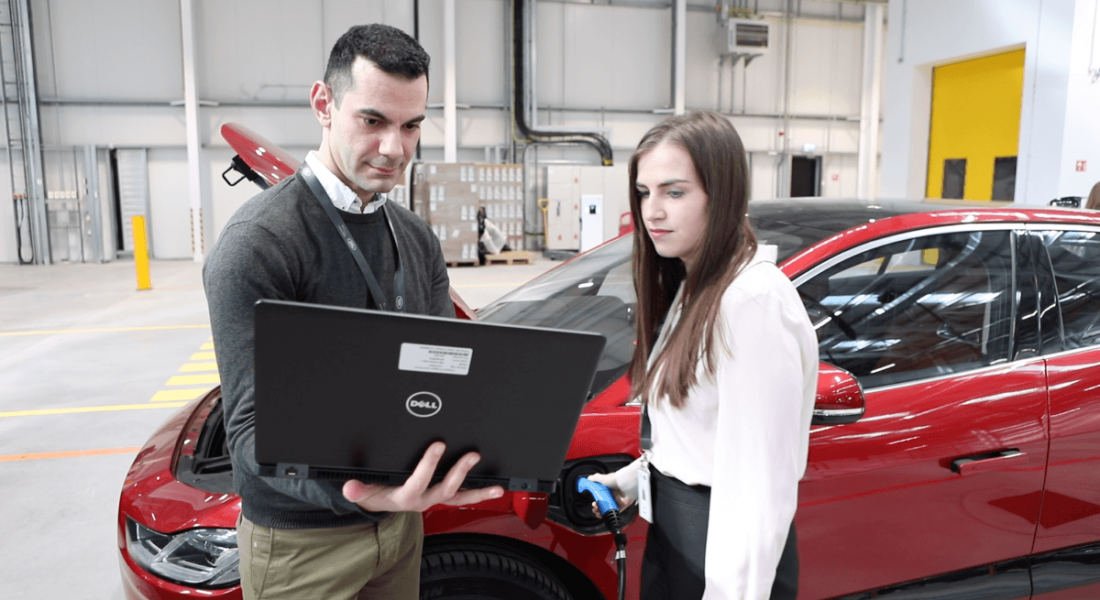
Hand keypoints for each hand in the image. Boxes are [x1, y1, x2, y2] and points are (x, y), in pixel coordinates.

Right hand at [342, 441, 503, 511]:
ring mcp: (435, 499)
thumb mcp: (362, 491)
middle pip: (444, 489)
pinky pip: (464, 498)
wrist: (379, 504)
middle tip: (472, 455)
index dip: (428, 465)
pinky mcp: (443, 496)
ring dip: (477, 489)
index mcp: (403, 497)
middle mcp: (422, 500)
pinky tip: (498, 488)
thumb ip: (357, 490)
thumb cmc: (372, 492)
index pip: (417, 481)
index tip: (437, 445)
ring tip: (496, 486)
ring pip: (458, 496)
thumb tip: (348, 487)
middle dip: (458, 472)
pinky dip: (481, 493)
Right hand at [585, 472, 633, 517]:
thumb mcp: (602, 478)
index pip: (599, 496)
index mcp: (607, 489)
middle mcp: (612, 495)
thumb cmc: (615, 480)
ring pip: (607, 509)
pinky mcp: (621, 506)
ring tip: (597, 512)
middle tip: (594, 508)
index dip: (595, 501)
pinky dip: (608, 514)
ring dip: (601, 512)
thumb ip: (595, 478)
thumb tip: (589, 479)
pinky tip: (604, 514)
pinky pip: (614, 512)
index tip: (592, 503)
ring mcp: (616, 501)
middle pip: (602, 504)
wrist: (625, 484)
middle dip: (597, 507)